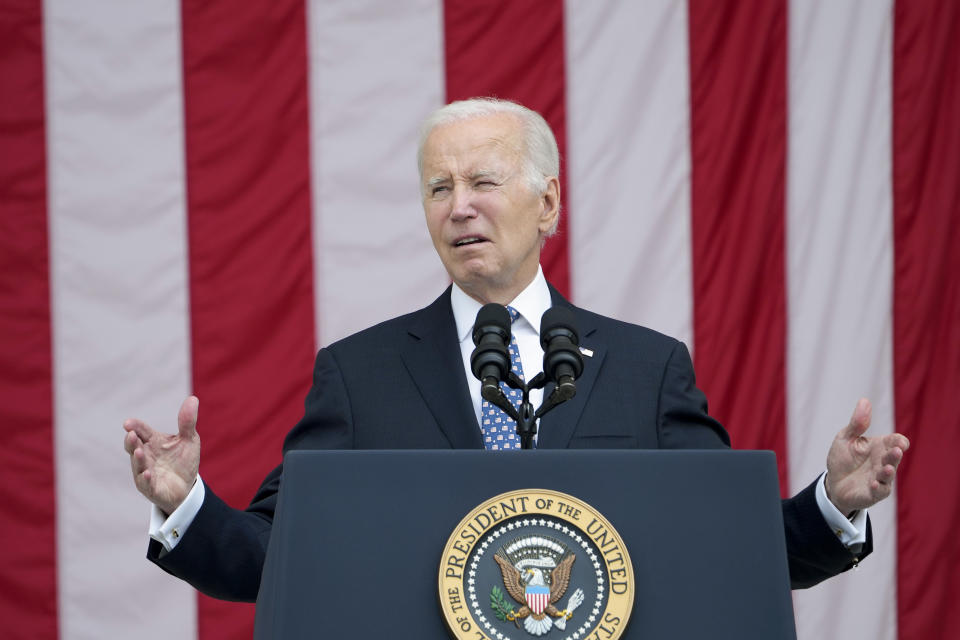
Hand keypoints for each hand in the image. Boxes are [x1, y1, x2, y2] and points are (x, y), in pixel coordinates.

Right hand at [123, 396, 200, 515]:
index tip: (129, 423)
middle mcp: (145, 456)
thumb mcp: (188, 439)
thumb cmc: (183, 460)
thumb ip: (187, 421)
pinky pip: (145, 483)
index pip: (141, 431)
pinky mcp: (151, 488)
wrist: (187, 486)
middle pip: (134, 447)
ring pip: (138, 465)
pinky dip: (144, 478)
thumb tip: (193, 398)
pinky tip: (147, 473)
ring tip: (139, 451)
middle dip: (131, 441)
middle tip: (131, 434)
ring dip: (138, 459)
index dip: (135, 426)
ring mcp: (145, 472)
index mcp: (152, 441)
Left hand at [824, 398, 909, 516]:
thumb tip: (864, 400)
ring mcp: (879, 478)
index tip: (899, 442)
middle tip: (896, 451)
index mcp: (879, 447)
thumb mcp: (846, 438)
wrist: (833, 483)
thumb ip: (857, 423)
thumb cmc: (842, 458)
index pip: (895, 442)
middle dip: (895, 455)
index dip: (899, 441)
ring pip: (888, 475)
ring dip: (888, 472)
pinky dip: (878, 488)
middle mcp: (883, 462)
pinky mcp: (872, 493)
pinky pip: (879, 492)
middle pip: (894, 457)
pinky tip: (873, 484)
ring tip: (887, 468)